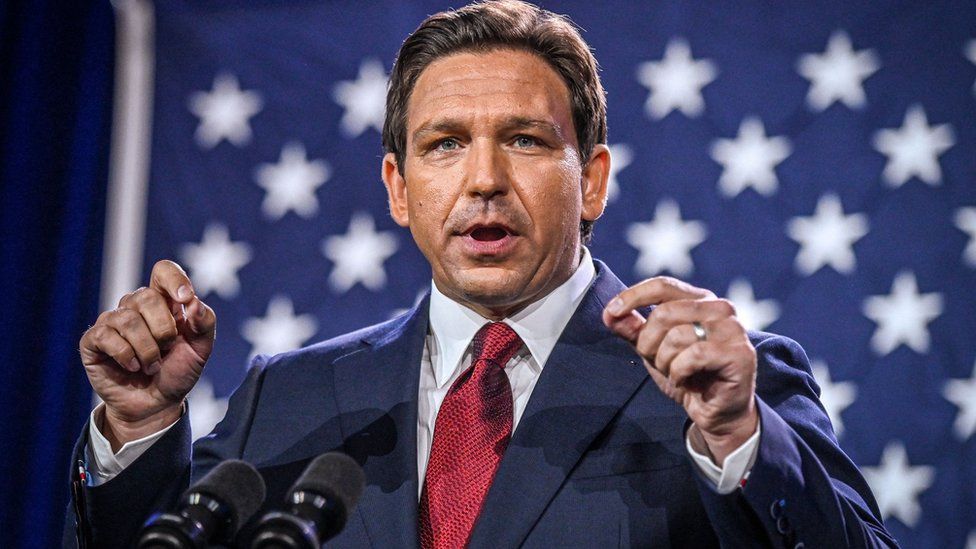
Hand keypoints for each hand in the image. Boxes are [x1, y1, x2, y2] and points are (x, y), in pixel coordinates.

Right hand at [79, 260, 214, 449]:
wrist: (157, 405)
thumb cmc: (178, 372)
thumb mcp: (201, 349)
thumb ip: (204, 323)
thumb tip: (193, 302)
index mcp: (164, 302)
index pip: (163, 271)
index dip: (174, 279)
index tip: (185, 298)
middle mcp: (135, 307)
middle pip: (145, 296)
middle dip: (163, 328)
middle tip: (167, 349)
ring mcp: (112, 322)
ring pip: (127, 319)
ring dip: (147, 349)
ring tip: (152, 366)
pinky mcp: (93, 341)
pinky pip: (106, 336)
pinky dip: (125, 354)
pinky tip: (132, 367)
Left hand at [602, 276, 756, 464]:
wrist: (716, 413)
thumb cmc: (687, 376)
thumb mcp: (653, 350)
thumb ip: (633, 330)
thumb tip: (609, 314)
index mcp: (700, 300)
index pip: (663, 285)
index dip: (633, 296)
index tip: (611, 312)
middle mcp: (719, 308)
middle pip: (664, 313)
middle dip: (648, 343)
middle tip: (657, 362)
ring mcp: (733, 329)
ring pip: (677, 336)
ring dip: (665, 362)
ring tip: (675, 373)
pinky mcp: (739, 353)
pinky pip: (694, 355)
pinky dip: (680, 372)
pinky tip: (686, 381)